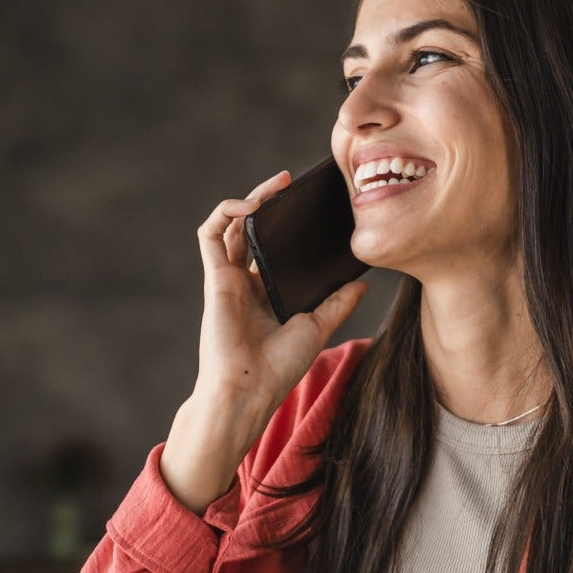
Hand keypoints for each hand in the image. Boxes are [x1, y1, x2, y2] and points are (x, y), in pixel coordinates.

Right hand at [194, 168, 370, 407]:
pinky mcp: (214, 277)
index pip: (273, 247)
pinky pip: (211, 234)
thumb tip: (362, 284)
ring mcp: (227, 278)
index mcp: (266, 292)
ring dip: (250, 199)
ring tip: (275, 185)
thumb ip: (337, 303)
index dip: (285, 224)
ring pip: (231, 224)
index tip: (308, 206)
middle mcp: (245, 281)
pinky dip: (225, 212)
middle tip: (289, 183)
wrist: (250, 389)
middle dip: (267, 201)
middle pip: (252, 229)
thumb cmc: (279, 368)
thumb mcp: (318, 328)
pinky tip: (250, 205)